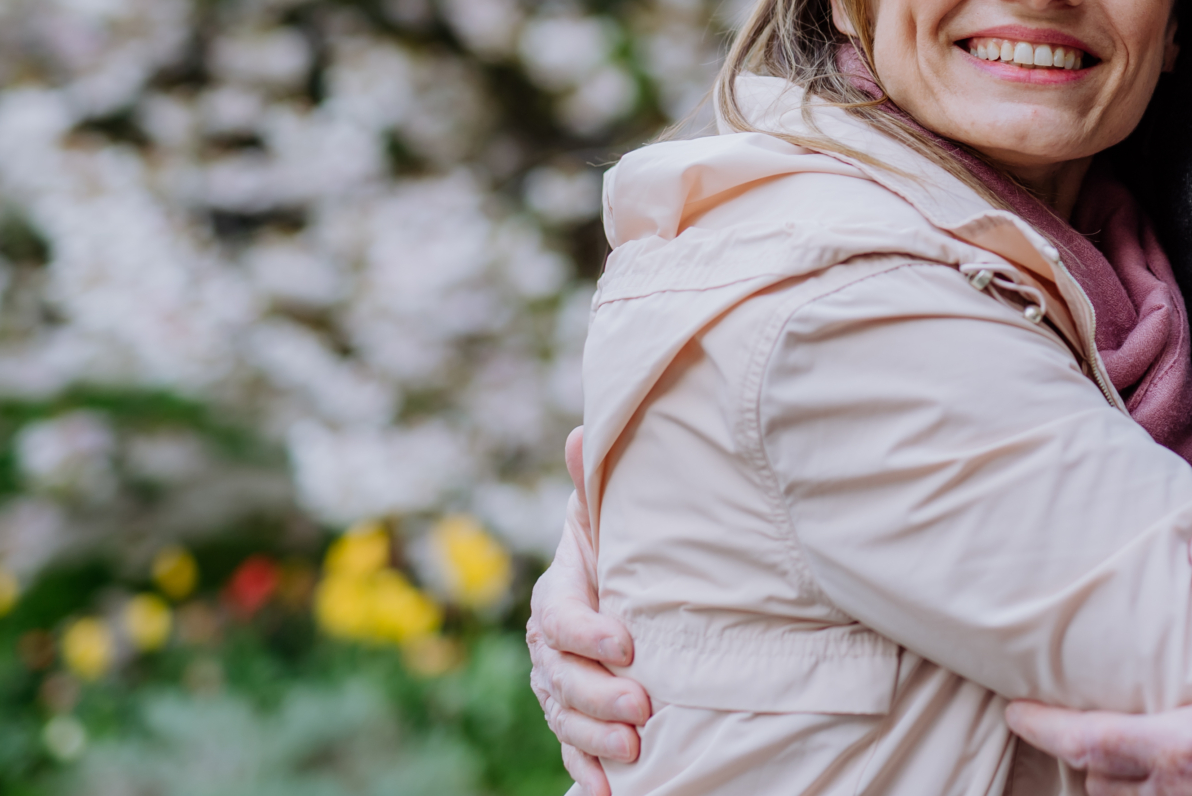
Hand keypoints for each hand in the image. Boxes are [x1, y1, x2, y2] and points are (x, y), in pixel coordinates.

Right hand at [525, 427, 651, 790]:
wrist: (621, 591)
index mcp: (556, 594)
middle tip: (642, 706)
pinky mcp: (573, 720)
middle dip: (598, 694)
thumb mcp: (608, 517)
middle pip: (561, 677)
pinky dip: (590, 771)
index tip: (628, 642)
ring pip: (565, 717)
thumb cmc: (620, 549)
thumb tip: (580, 430)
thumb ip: (593, 484)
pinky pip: (572, 749)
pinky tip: (613, 788)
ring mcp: (558, 686)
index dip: (589, 633)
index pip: (560, 617)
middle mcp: (549, 645)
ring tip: (637, 747)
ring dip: (597, 737)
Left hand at [1005, 531, 1191, 795]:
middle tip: (1057, 723)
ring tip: (1109, 746)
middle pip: (1104, 784)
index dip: (1044, 726)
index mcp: (1188, 748)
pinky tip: (1179, 764)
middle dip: (1078, 757)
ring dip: (1118, 779)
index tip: (1013, 710)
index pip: (1091, 742)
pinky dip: (1160, 789)